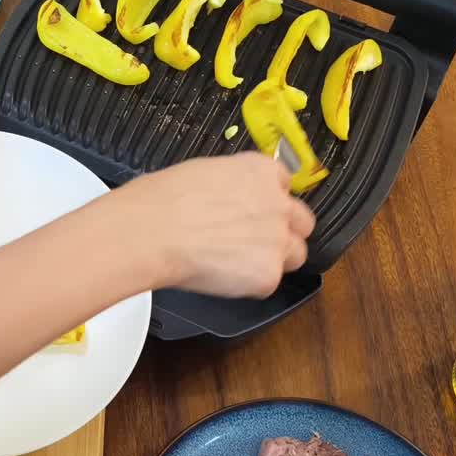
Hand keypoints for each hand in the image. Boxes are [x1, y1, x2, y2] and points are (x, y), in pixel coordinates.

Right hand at [80, 153, 314, 298]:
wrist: (152, 231)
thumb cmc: (162, 199)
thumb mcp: (203, 173)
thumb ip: (232, 186)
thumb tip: (230, 200)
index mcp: (260, 171)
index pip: (285, 184)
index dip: (269, 200)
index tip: (255, 210)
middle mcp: (278, 203)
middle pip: (302, 221)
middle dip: (284, 231)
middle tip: (253, 241)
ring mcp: (277, 240)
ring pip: (295, 255)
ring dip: (274, 259)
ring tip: (237, 263)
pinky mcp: (268, 274)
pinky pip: (267, 283)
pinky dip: (248, 284)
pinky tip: (220, 276)